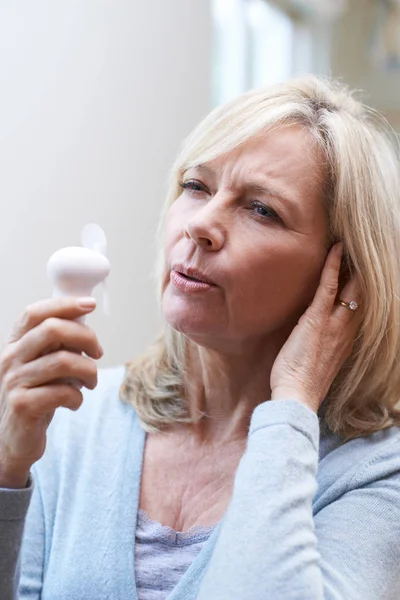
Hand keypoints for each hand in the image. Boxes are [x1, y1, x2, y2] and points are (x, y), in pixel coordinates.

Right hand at [0, 297, 102, 487]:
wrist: (15, 437)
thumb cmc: (37, 394)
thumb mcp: (44, 364)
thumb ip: (58, 343)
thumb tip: (86, 320)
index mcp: (15, 343)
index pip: (35, 312)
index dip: (64, 304)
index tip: (90, 305)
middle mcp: (10, 358)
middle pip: (52, 330)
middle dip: (85, 337)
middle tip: (98, 352)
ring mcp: (14, 381)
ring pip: (63, 361)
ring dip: (88, 371)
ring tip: (91, 382)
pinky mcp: (22, 405)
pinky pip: (62, 392)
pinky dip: (78, 396)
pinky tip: (76, 401)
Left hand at [270, 243, 361, 413]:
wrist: (297, 396)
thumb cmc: (302, 383)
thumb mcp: (319, 361)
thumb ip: (323, 344)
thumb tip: (316, 332)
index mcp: (347, 339)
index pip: (361, 307)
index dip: (364, 288)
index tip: (362, 273)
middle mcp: (347, 329)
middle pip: (363, 293)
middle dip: (363, 272)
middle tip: (361, 251)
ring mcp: (334, 323)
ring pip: (351, 286)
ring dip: (351, 263)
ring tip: (350, 243)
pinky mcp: (317, 320)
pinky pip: (329, 287)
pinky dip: (332, 266)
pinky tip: (335, 250)